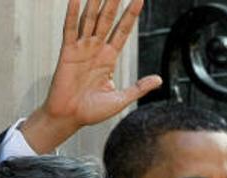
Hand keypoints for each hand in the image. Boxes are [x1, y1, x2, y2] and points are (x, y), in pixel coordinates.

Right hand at [22, 0, 161, 152]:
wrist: (70, 118)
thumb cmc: (92, 111)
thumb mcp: (121, 98)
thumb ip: (139, 87)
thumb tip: (159, 80)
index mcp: (109, 58)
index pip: (122, 30)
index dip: (130, 15)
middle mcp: (96, 49)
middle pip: (107, 20)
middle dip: (114, 3)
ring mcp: (81, 49)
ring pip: (90, 20)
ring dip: (95, 3)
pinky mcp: (67, 53)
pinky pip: (70, 30)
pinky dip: (72, 14)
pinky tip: (76, 0)